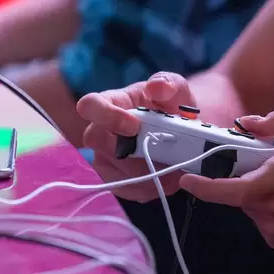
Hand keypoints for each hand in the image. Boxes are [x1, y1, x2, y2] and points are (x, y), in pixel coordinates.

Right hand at [76, 72, 195, 201]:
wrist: (183, 131)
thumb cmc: (172, 106)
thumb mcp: (177, 89)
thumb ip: (169, 84)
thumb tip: (157, 87)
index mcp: (112, 102)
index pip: (90, 105)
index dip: (106, 117)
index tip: (134, 126)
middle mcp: (101, 131)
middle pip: (98, 143)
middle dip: (131, 151)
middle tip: (162, 152)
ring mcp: (105, 157)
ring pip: (113, 171)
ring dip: (145, 173)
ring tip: (172, 167)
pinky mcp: (116, 179)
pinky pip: (125, 189)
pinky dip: (149, 188)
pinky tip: (167, 179)